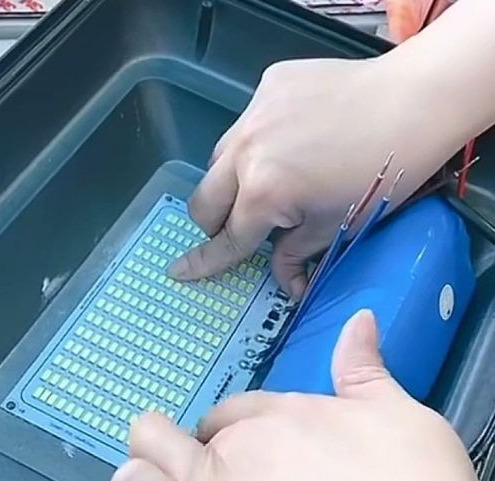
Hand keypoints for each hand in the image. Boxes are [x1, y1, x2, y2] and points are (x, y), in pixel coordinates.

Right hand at [169, 50, 475, 297]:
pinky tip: (293, 140)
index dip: (203, 261)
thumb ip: (295, 255)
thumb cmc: (382, 176)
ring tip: (272, 179)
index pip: (226, 239)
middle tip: (246, 225)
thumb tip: (285, 285)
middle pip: (204, 200)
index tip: (178, 270)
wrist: (414, 102)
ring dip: (232, 181)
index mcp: (264, 194)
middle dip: (216, 222)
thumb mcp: (336, 226)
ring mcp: (253, 113)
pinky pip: (246, 125)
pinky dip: (258, 143)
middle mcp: (246, 152)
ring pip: (219, 160)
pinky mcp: (268, 85)